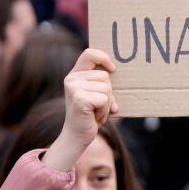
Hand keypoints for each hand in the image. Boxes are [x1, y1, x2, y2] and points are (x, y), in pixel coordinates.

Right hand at [42, 49, 117, 171]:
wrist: (77, 136)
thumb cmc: (90, 115)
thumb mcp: (95, 94)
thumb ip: (101, 81)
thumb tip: (117, 70)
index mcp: (75, 74)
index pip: (90, 53)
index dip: (104, 58)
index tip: (112, 69)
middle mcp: (72, 79)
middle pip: (105, 76)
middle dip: (109, 93)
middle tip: (99, 106)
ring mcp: (74, 88)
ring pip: (107, 88)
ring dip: (107, 103)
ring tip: (96, 112)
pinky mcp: (80, 98)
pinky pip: (105, 99)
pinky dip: (105, 110)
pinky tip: (95, 117)